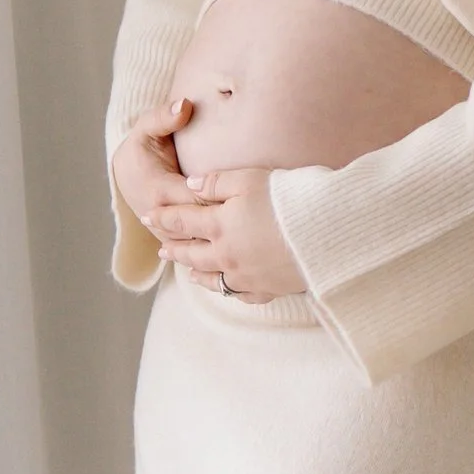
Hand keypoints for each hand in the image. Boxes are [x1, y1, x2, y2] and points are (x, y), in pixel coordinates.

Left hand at [152, 160, 307, 304]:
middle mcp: (226, 255)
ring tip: (186, 270)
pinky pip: (240, 294)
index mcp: (219, 225)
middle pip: (192, 253)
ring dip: (195, 272)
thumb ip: (217, 182)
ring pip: (212, 278)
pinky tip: (226, 287)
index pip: (182, 221)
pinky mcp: (267, 288)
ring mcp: (246, 276)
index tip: (148, 215)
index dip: (163, 217)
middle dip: (174, 248)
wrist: (325, 234)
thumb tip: (191, 185)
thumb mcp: (250, 179)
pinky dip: (228, 290)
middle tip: (160, 249)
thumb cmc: (289, 199)